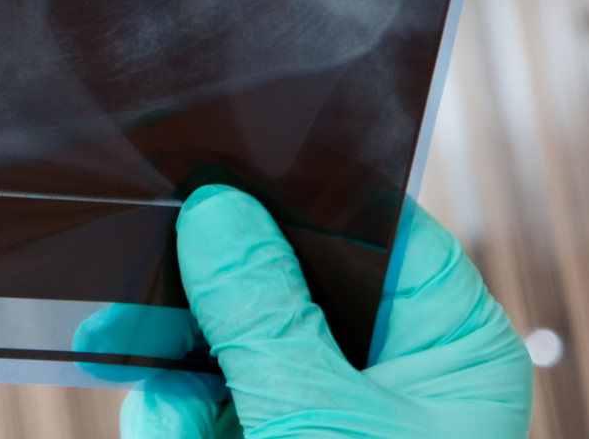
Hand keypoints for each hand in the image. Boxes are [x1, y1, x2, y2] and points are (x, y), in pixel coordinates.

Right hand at [122, 185, 532, 437]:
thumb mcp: (317, 420)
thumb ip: (261, 312)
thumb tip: (219, 212)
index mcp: (448, 351)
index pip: (378, 235)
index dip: (302, 199)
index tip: (224, 174)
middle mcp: (390, 377)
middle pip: (287, 284)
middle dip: (211, 289)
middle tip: (148, 268)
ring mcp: (321, 417)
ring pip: (230, 344)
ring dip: (178, 359)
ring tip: (140, 365)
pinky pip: (203, 402)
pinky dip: (172, 412)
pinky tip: (166, 421)